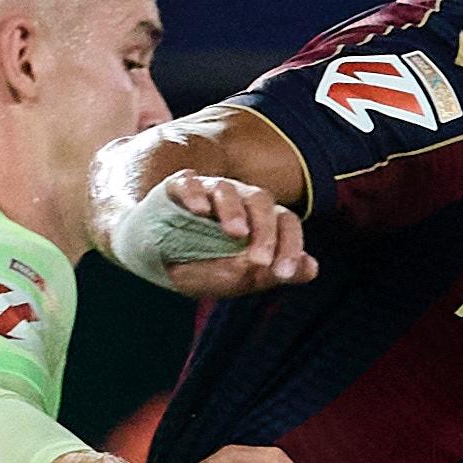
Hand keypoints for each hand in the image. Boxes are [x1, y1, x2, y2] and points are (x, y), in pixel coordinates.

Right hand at [151, 173, 317, 299]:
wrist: (151, 255)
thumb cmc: (199, 266)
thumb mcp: (234, 280)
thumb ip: (270, 274)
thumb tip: (311, 269)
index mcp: (258, 220)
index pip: (285, 221)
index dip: (290, 245)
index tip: (282, 273)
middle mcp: (238, 200)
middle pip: (261, 200)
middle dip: (265, 231)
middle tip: (261, 262)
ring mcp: (207, 191)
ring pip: (228, 190)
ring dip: (234, 211)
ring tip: (235, 234)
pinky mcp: (177, 188)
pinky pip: (189, 182)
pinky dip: (195, 193)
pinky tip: (198, 211)